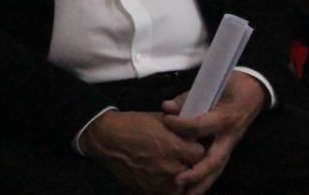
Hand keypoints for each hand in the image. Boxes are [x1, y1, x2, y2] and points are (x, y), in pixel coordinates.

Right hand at [78, 111, 203, 193]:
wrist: (108, 140)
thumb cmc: (133, 125)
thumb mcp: (160, 120)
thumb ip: (180, 129)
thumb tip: (194, 134)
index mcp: (174, 147)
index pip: (200, 153)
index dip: (195, 148)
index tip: (190, 145)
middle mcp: (170, 167)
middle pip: (194, 171)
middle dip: (189, 163)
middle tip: (182, 156)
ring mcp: (160, 183)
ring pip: (183, 186)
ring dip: (181, 178)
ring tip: (172, 167)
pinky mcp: (150, 191)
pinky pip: (168, 193)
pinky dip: (168, 187)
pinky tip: (163, 176)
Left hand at [160, 72, 266, 194]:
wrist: (254, 90)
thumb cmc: (231, 85)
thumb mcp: (212, 84)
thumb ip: (188, 97)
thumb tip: (167, 107)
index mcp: (225, 117)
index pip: (201, 126)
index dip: (182, 125)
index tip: (166, 121)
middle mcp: (228, 136)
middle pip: (214, 161)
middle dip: (197, 173)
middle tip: (178, 180)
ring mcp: (230, 145)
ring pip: (217, 169)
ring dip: (202, 184)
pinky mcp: (227, 149)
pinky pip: (217, 166)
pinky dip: (206, 179)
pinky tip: (193, 189)